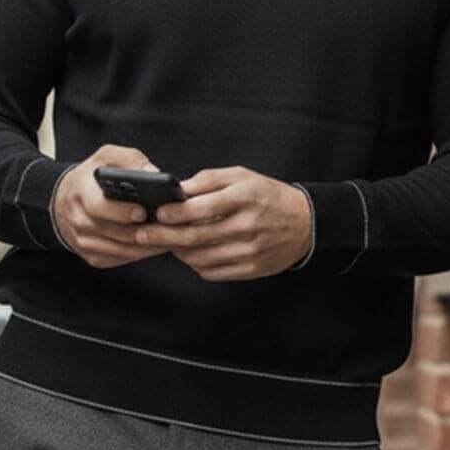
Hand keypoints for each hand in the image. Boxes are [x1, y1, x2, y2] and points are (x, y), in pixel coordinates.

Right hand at [51, 145, 181, 269]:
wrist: (61, 203)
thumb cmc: (90, 178)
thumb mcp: (105, 158)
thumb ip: (129, 159)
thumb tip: (154, 173)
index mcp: (80, 193)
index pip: (98, 206)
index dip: (121, 212)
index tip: (143, 212)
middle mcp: (78, 221)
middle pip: (116, 233)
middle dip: (144, 232)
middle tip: (169, 229)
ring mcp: (83, 242)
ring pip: (121, 250)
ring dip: (147, 246)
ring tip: (170, 237)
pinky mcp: (92, 256)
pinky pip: (120, 259)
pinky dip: (140, 254)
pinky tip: (156, 245)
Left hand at [131, 167, 311, 278]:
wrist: (305, 223)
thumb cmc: (268, 196)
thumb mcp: (242, 177)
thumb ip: (208, 181)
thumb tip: (176, 191)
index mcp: (244, 198)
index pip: (202, 208)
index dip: (174, 213)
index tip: (157, 213)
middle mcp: (247, 226)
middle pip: (195, 236)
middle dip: (164, 236)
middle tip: (143, 234)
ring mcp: (249, 251)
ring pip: (200, 258)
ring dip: (178, 251)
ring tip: (170, 242)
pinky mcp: (251, 269)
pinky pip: (213, 272)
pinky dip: (196, 264)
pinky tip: (192, 254)